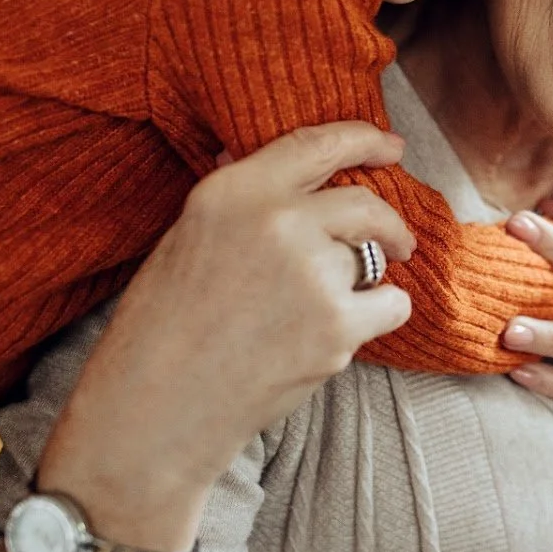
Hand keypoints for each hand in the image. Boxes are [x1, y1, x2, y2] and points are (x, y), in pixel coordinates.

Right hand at [39, 122, 414, 537]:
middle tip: (399, 241)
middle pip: (366, 204)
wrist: (153, 412)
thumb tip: (274, 160)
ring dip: (361, 283)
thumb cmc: (162, 326)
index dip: (364, 140)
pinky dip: (377, 317)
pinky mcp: (337, 325)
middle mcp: (278, 221)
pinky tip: (337, 336)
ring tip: (313, 315)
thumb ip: (241, 199)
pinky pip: (391, 304)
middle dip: (390, 224)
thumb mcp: (187, 237)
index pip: (318, 143)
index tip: (392, 146)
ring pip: (373, 261)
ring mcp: (312, 273)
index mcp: (234, 191)